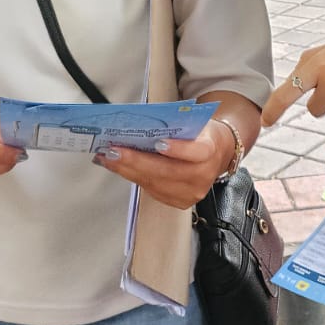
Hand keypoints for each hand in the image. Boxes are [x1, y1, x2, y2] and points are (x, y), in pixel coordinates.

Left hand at [92, 118, 233, 207]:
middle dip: (136, 161)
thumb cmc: (200, 134)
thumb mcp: (195, 122)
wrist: (216, 155)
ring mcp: (191, 193)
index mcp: (210, 150)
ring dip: (127, 170)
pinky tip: (118, 167)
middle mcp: (202, 176)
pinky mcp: (180, 202)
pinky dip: (133, 177)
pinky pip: (152, 190)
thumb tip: (140, 122)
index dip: (179, 149)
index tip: (159, 143)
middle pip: (167, 172)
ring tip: (108, 158)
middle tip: (114, 151)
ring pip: (155, 183)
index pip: (197, 152)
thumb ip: (175, 124)